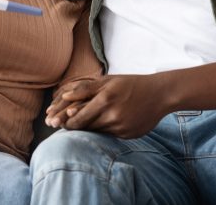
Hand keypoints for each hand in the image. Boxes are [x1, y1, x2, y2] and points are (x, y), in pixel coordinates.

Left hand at [48, 74, 167, 138]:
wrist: (159, 94)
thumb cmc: (130, 84)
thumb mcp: (108, 80)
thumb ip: (85, 89)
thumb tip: (64, 96)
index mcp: (105, 98)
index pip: (78, 116)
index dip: (65, 121)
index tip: (56, 121)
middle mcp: (112, 114)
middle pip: (85, 126)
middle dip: (71, 127)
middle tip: (58, 126)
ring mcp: (121, 127)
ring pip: (96, 132)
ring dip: (85, 129)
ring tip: (76, 126)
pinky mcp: (127, 135)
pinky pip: (108, 135)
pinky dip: (101, 131)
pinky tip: (99, 126)